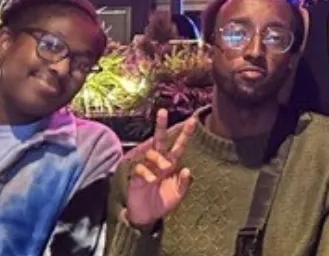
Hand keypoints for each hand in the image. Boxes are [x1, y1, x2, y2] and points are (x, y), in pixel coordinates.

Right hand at [124, 109, 193, 228]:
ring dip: (159, 158)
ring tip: (165, 169)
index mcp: (171, 164)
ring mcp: (146, 167)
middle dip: (161, 125)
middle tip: (163, 111)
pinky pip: (140, 167)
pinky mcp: (135, 175)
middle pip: (160, 140)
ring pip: (152, 153)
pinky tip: (151, 180)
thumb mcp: (178, 195)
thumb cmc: (163, 202)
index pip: (178, 146)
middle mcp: (158, 162)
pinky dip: (147, 172)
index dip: (185, 134)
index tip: (193, 120)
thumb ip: (184, 183)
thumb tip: (187, 169)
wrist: (146, 216)